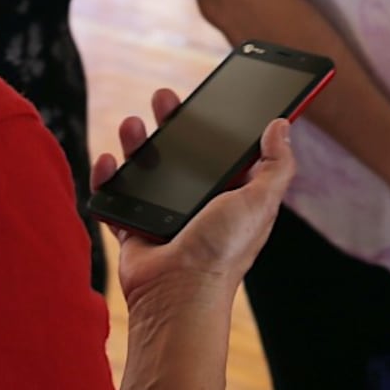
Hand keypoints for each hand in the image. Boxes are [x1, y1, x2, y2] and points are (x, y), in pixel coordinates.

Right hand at [93, 90, 294, 310]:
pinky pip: (116, 196)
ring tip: (131, 124)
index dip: (219, 124)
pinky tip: (107, 160)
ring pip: (147, 168)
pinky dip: (107, 177)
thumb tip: (282, 124)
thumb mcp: (259, 202)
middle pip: (183, 152)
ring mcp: (164, 214)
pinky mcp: (135, 228)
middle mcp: (199, 203)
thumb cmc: (222, 251)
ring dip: (136, 143)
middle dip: (173, 122)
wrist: (177, 293)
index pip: (226, 151)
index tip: (211, 96)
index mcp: (231, 195)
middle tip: (165, 99)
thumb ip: (276, 164)